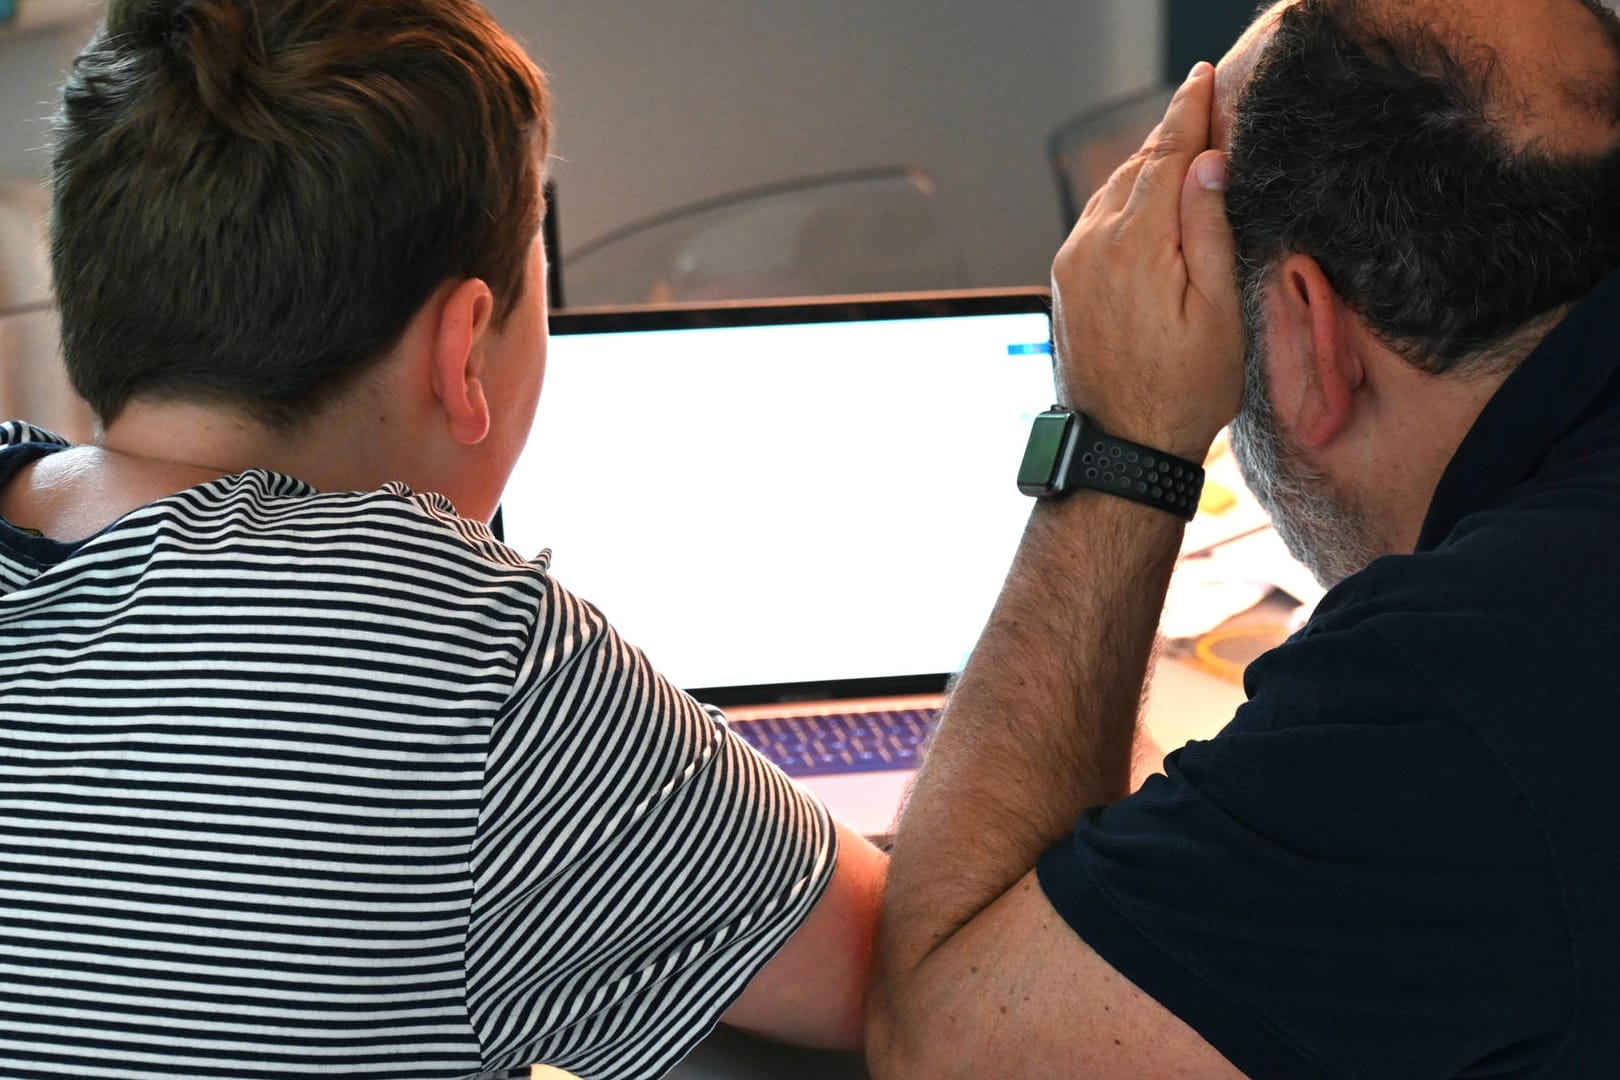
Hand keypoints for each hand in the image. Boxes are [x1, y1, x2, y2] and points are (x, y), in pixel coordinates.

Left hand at [1050, 62, 1243, 460]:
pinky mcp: (1065, 281)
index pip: (1166, 156)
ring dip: (1145, 168)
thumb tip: (1207, 164)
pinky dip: (1123, 199)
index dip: (1188, 114)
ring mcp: (1072, 263)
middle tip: (1201, 110)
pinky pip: (1095, 220)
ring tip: (1182, 154)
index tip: (1201, 81)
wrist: (1121, 446)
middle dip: (1169, 137)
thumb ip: (1210, 230)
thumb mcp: (1219, 312)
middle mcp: (1093, 245)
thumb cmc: (1182, 390)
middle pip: (1136, 167)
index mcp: (1136, 245)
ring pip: (1111, 192)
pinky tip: (1146, 205)